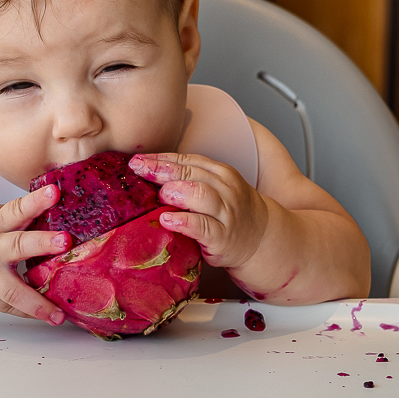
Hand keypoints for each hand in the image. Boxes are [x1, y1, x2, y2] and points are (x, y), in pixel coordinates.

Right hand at [0, 185, 70, 324]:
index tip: (54, 192)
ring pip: (12, 290)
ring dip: (37, 301)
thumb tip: (55, 215)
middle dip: (42, 243)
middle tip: (65, 240)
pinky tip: (50, 317)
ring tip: (58, 314)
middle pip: (18, 246)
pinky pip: (10, 306)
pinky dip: (30, 312)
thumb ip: (16, 218)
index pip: (16, 209)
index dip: (35, 201)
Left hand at [129, 153, 269, 269]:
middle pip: (190, 173)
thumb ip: (188, 179)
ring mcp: (225, 212)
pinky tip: (166, 219)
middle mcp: (224, 189)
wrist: (261, 238)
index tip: (137, 160)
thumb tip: (147, 173)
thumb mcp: (215, 187)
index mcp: (220, 173)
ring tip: (159, 194)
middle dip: (161, 170)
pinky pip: (201, 226)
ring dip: (175, 191)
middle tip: (138, 169)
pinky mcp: (222, 237)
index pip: (187, 161)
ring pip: (200, 194)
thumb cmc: (228, 211)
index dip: (160, 159)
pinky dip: (183, 221)